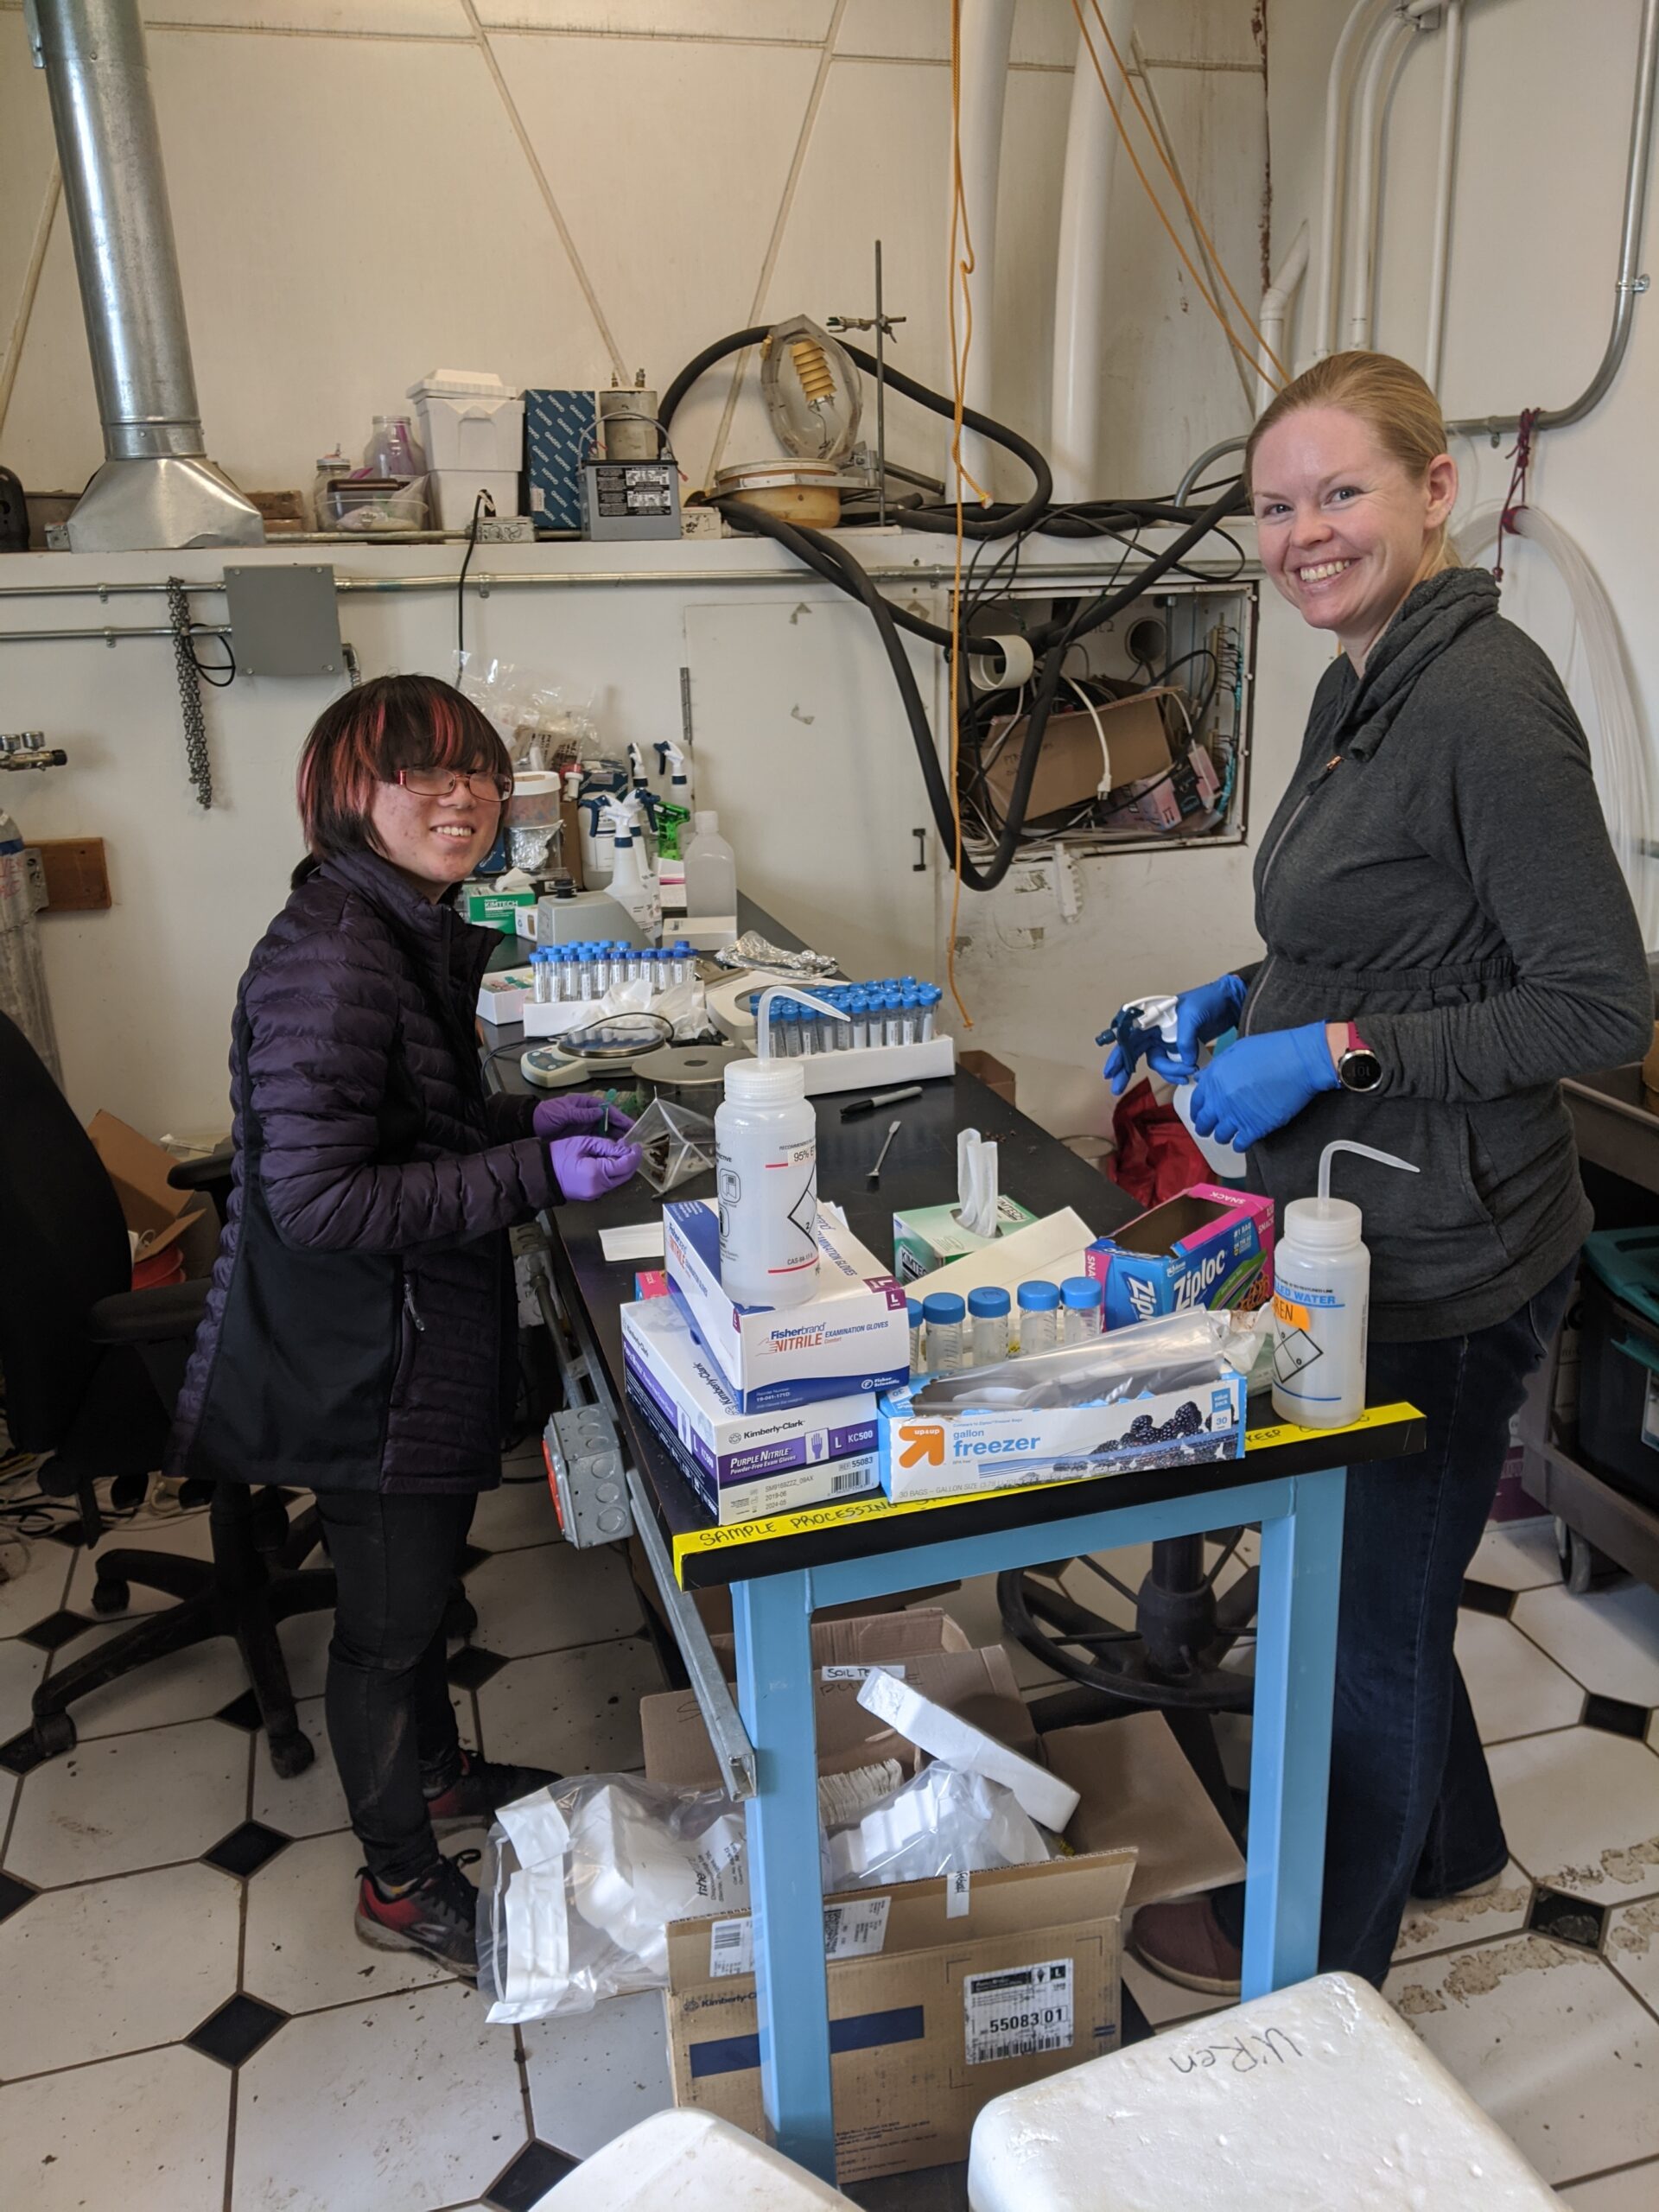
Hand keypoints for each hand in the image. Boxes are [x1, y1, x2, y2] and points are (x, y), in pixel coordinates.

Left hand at [533, 1093, 635, 1140]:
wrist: (531, 1125)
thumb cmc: (547, 1114)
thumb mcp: (564, 1111)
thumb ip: (582, 1114)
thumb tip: (601, 1113)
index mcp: (587, 1105)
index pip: (609, 1110)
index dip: (621, 1118)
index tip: (631, 1126)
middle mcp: (590, 1116)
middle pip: (611, 1123)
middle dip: (623, 1131)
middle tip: (634, 1141)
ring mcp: (587, 1127)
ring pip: (607, 1133)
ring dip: (617, 1140)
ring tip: (627, 1149)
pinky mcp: (583, 1138)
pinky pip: (598, 1142)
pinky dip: (606, 1147)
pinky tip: (614, 1153)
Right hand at [549, 1134, 642, 1200]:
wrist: (541, 1173)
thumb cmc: (558, 1155)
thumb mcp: (583, 1143)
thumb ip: (606, 1145)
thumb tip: (624, 1147)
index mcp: (597, 1173)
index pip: (625, 1165)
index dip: (634, 1154)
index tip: (635, 1144)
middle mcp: (599, 1187)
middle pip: (626, 1175)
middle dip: (632, 1161)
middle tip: (630, 1147)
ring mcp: (596, 1194)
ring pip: (619, 1180)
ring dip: (623, 1167)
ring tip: (619, 1151)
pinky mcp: (592, 1195)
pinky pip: (610, 1183)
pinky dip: (614, 1173)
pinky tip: (610, 1161)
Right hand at [1101, 974, 1247, 1094]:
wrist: (1229, 1003)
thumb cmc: (1208, 1000)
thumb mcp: (1193, 1015)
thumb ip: (1184, 1039)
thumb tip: (1184, 1061)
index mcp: (1152, 1017)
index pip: (1129, 1036)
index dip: (1118, 1054)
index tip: (1111, 1071)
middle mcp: (1155, 1030)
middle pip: (1134, 1052)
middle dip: (1125, 1070)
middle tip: (1117, 1088)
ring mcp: (1166, 1041)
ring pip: (1157, 1063)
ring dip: (1169, 1072)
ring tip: (1186, 1075)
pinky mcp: (1179, 1050)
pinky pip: (1172, 1066)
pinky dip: (1177, 1073)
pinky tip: (1187, 1077)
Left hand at [1187, 1023, 1339, 1150]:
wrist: (1299, 1061)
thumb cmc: (1273, 1050)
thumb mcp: (1237, 1050)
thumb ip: (1216, 1068)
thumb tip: (1202, 1077)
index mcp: (1214, 1079)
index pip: (1196, 1103)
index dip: (1197, 1111)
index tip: (1199, 1115)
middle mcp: (1221, 1100)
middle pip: (1204, 1123)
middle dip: (1206, 1127)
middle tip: (1210, 1129)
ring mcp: (1237, 1115)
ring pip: (1220, 1136)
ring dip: (1223, 1136)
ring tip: (1229, 1134)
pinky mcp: (1256, 1127)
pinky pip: (1240, 1144)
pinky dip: (1240, 1144)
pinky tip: (1243, 1140)